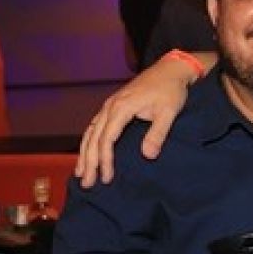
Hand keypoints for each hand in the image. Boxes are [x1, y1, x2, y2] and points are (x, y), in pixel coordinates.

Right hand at [76, 55, 197, 186]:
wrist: (171, 69)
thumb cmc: (171, 90)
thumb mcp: (169, 112)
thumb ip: (157, 133)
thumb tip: (148, 155)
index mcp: (122, 107)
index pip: (107, 139)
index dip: (105, 160)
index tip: (107, 177)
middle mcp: (110, 106)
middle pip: (94, 138)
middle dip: (89, 162)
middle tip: (88, 184)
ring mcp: (110, 105)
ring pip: (90, 132)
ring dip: (85, 153)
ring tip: (80, 173)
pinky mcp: (113, 105)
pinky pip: (95, 126)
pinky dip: (89, 141)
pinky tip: (87, 153)